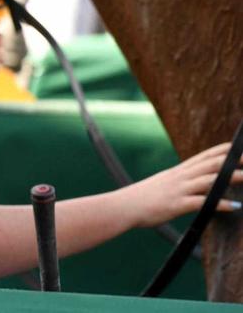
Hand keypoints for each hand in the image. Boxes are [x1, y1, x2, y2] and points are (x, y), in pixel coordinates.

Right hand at [123, 142, 242, 227]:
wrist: (122, 206)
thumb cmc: (140, 199)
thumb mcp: (161, 186)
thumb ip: (177, 183)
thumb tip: (190, 187)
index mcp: (177, 172)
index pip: (204, 156)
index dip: (223, 150)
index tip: (238, 146)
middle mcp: (180, 177)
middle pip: (212, 165)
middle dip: (234, 161)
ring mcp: (178, 190)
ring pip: (210, 180)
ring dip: (232, 178)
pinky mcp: (176, 205)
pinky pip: (201, 202)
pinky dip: (219, 203)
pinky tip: (234, 206)